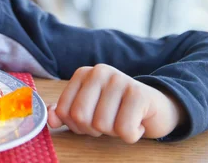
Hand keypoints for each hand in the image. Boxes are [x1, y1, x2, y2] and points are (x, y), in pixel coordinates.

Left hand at [47, 64, 185, 142]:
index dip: (76, 125)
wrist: (157, 108)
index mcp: (83, 74)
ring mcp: (119, 79)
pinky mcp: (139, 93)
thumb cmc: (117, 110)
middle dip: (93, 130)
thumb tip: (51, 118)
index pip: (64, 110)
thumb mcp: (89, 110)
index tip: (92, 121)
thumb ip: (66, 113)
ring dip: (114, 132)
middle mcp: (99, 72)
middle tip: (109, 123)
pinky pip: (124, 129)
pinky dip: (131, 135)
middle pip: (80, 117)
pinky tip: (137, 123)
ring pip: (102, 125)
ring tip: (123, 120)